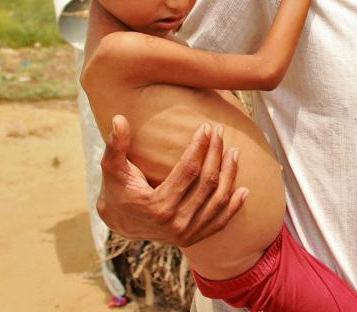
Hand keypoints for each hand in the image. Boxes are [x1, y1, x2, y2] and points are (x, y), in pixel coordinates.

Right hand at [96, 116, 247, 245]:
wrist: (119, 223)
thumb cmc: (117, 189)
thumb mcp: (112, 167)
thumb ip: (115, 144)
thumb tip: (118, 118)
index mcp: (158, 205)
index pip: (189, 170)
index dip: (199, 146)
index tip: (206, 127)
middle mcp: (175, 223)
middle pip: (207, 182)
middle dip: (216, 154)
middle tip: (220, 132)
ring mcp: (186, 233)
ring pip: (217, 200)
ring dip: (230, 175)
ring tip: (235, 152)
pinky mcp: (193, 238)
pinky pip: (220, 222)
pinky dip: (234, 206)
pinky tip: (244, 190)